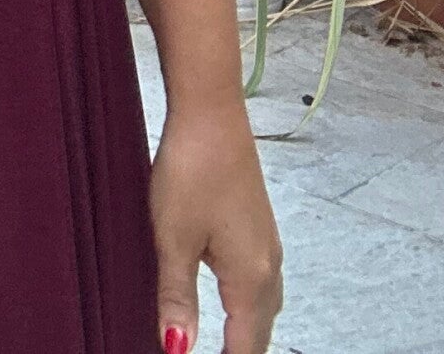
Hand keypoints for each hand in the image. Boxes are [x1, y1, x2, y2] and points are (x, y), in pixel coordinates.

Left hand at [150, 98, 282, 353]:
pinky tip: (234, 302)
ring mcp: (268, 245)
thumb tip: (177, 349)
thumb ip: (177, 298)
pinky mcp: (259, 227)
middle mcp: (269, 266)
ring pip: (265, 308)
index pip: (247, 347)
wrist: (211, 113)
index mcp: (251, 278)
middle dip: (243, 352)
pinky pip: (262, 284)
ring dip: (249, 332)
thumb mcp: (173, 239)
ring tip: (228, 346)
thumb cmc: (190, 171)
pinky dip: (250, 306)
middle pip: (261, 332)